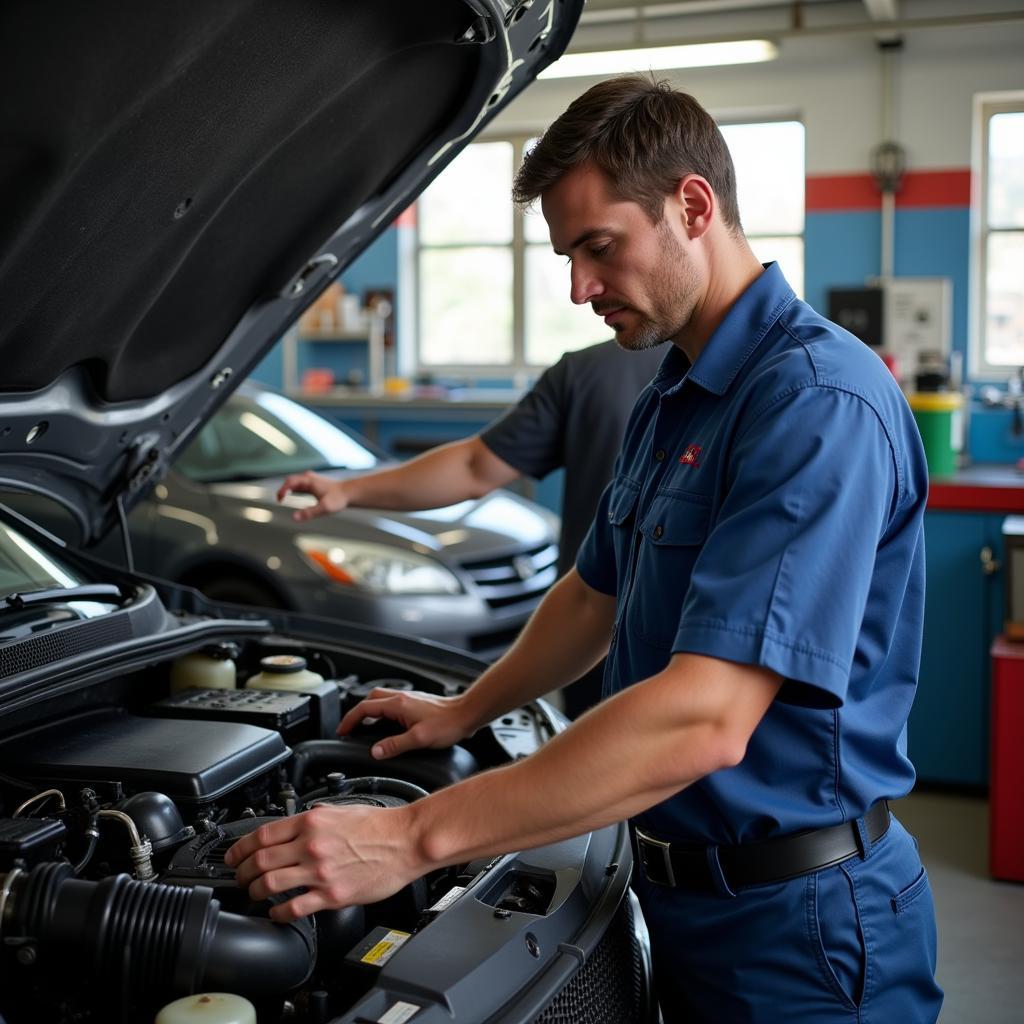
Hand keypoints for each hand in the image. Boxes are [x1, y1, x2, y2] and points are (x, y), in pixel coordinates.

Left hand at [225, 803, 420, 920]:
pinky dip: (278, 911)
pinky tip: (277, 911)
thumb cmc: (380, 826)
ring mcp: (320, 872)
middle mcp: (311, 845)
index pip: (262, 835)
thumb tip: (298, 821)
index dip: (240, 848)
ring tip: (254, 894)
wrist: (405, 841)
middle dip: (242, 872)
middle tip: (239, 877)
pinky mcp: (331, 895)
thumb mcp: (342, 810)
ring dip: (255, 892)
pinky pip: (294, 907)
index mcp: (312, 822)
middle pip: (259, 861)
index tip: (233, 856)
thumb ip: (316, 817)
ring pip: (270, 884)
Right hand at [277, 470, 348, 521]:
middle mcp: (309, 478)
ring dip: (287, 489)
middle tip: (279, 500)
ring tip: (282, 498)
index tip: (280, 499)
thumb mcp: (324, 508)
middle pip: (290, 481)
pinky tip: (292, 496)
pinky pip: (299, 485)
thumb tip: (294, 518)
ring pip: (294, 483)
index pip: (290, 482)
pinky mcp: (313, 484)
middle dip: (283, 489)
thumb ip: (309, 513)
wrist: (349, 493)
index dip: (282, 490)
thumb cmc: (338, 499)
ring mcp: (311, 480)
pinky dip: (293, 490)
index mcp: (309, 481)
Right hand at [339, 688, 475, 758]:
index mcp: (398, 704)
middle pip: (369, 699)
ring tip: (365, 728)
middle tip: (350, 729)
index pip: (364, 708)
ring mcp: (409, 699)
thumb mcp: (418, 739)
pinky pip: (392, 705)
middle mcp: (401, 698)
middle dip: (357, 713)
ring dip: (370, 712)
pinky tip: (388, 726)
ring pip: (381, 700)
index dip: (349, 720)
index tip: (342, 732)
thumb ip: (394, 745)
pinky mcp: (416, 703)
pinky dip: (383, 714)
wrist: (467, 714)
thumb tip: (374, 752)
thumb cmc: (448, 724)